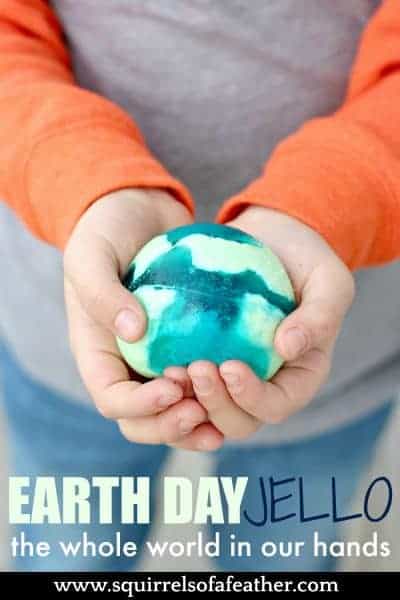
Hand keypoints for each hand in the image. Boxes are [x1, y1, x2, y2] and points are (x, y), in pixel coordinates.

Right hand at [63, 189, 222, 450]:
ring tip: (223, 414)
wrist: (137, 210)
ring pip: (174, 409)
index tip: (172, 387)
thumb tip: (133, 333)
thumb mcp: (90, 255)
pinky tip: (243, 389)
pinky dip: (218, 393)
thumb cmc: (105, 231)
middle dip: (170, 425)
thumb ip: (101, 293)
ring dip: (197, 420)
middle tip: (201, 410)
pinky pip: (201, 379)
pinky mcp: (185, 344)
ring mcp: (156, 358)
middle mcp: (126, 364)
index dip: (140, 407)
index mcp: (98, 353)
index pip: (113, 399)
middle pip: (142, 420)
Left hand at [186, 206, 354, 439]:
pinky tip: (155, 360)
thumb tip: (288, 349)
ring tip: (169, 372)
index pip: (277, 405)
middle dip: (215, 405)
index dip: (252, 397)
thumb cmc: (309, 261)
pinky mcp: (206, 359)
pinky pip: (185, 384)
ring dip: (186, 402)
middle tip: (195, 368)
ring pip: (206, 412)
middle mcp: (265, 386)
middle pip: (238, 421)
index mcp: (299, 378)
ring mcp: (233, 376)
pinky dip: (169, 382)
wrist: (274, 241)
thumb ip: (319, 316)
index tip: (229, 366)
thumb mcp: (330, 281)